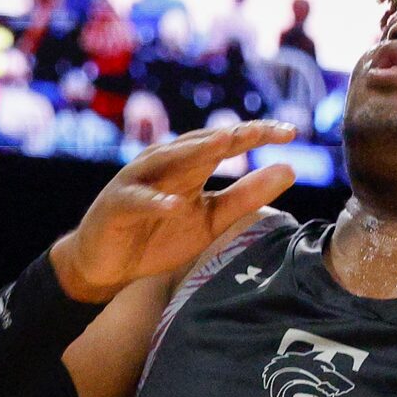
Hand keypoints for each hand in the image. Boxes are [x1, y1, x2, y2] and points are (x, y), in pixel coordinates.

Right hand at [52, 122, 296, 301]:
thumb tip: (290, 170)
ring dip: (196, 151)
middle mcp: (165, 164)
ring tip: (226, 144)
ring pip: (169, 161)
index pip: (228, 143)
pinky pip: (139, 202)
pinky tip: (175, 205)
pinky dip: (156, 203)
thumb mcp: (210, 220)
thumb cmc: (158, 237)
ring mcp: (138, 181)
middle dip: (233, 135)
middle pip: (203, 143)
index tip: (291, 132)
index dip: (257, 135)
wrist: (106, 266)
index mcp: (190, 165)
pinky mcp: (117, 205)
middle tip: (264, 130)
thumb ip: (246, 196)